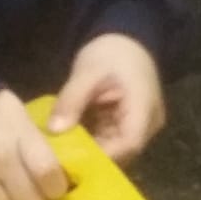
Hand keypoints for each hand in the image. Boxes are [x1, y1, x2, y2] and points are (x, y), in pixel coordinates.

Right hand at [0, 88, 69, 199]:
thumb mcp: (17, 114)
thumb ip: (36, 142)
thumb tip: (54, 170)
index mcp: (19, 138)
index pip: (50, 177)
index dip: (56, 186)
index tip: (53, 185)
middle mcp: (0, 162)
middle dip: (33, 197)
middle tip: (28, 187)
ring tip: (4, 189)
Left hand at [47, 32, 164, 163]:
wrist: (126, 40)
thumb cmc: (111, 52)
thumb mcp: (87, 71)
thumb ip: (72, 99)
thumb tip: (54, 130)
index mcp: (144, 108)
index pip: (129, 143)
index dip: (103, 155)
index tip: (72, 158)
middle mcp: (146, 124)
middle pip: (121, 151)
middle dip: (91, 157)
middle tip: (58, 159)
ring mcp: (135, 126)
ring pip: (113, 148)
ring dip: (87, 149)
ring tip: (58, 151)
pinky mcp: (123, 125)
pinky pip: (107, 139)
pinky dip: (88, 140)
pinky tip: (66, 139)